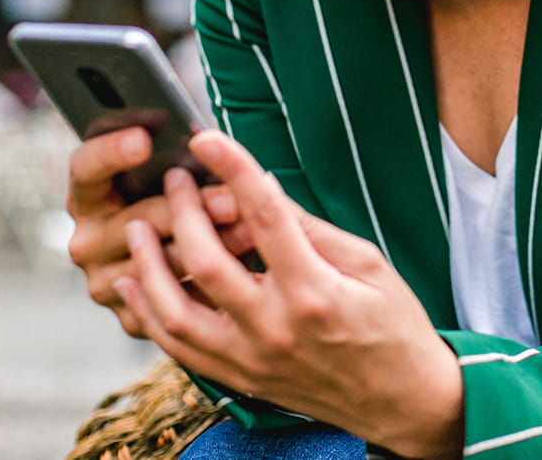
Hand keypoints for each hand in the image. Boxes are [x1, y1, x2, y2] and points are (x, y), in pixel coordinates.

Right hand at [64, 127, 252, 336]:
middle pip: (137, 220)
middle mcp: (87, 241)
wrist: (181, 270)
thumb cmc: (182, 201)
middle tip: (234, 198)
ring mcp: (105, 283)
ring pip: (161, 265)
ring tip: (253, 234)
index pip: (85, 168)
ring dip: (213, 247)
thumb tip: (208, 143)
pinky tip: (244, 270)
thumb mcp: (174, 176)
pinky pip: (172, 305)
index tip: (145, 140)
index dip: (111, 152)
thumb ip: (180, 161)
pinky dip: (212, 287)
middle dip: (192, 208)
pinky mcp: (129, 319)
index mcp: (89, 195)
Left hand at [116, 131, 464, 459]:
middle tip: (175, 179)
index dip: (233, 169)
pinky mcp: (242, 379)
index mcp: (314, 291)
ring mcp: (253, 359)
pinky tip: (136, 283)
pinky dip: (150, 314)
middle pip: (207, 261)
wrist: (404, 402)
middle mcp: (276, 327)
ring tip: (138, 228)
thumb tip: (265, 188)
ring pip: (177, 313)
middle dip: (183, 211)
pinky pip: (179, 350)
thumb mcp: (368, 264)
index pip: (264, 215)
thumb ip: (311, 228)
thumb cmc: (394, 327)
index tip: (207, 139)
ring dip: (149, 266)